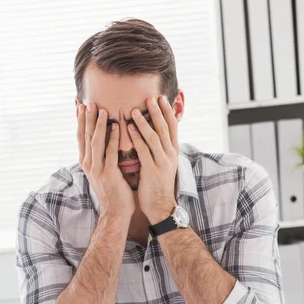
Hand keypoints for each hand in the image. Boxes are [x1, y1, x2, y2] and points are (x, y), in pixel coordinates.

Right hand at [77, 102, 135, 220]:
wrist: (115, 213)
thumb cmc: (112, 192)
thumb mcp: (102, 172)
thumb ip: (100, 157)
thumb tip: (101, 141)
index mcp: (86, 162)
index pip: (80, 137)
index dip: (79, 120)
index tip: (79, 104)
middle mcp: (88, 164)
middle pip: (85, 136)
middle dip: (87, 118)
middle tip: (88, 101)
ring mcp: (97, 169)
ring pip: (96, 142)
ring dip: (99, 124)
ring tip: (102, 109)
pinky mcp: (109, 174)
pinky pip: (110, 153)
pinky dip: (112, 139)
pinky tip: (116, 127)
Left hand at [127, 95, 179, 224]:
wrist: (160, 206)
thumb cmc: (159, 184)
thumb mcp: (164, 164)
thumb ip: (161, 148)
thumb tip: (158, 134)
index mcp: (173, 151)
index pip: (173, 126)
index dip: (168, 111)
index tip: (162, 98)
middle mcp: (170, 154)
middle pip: (165, 128)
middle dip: (158, 112)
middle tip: (151, 97)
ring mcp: (162, 162)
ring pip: (155, 137)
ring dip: (144, 122)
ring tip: (134, 110)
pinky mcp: (152, 170)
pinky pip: (144, 151)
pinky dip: (137, 138)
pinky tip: (129, 128)